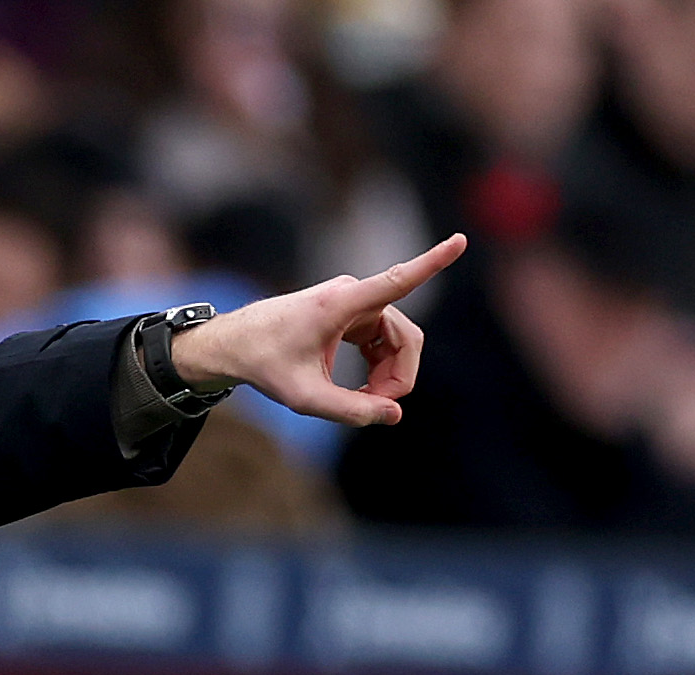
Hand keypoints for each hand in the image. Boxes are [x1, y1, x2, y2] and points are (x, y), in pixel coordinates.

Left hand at [170, 234, 468, 427]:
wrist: (233, 346)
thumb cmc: (263, 365)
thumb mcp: (303, 397)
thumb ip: (348, 409)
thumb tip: (394, 415)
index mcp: (341, 303)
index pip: (396, 280)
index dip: (432, 263)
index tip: (461, 239)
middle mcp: (352, 295)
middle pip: (406, 337)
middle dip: (399, 377)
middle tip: (376, 408)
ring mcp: (354, 302)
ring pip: (397, 341)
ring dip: (390, 375)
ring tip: (364, 402)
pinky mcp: (351, 312)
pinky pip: (384, 340)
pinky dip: (380, 368)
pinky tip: (362, 391)